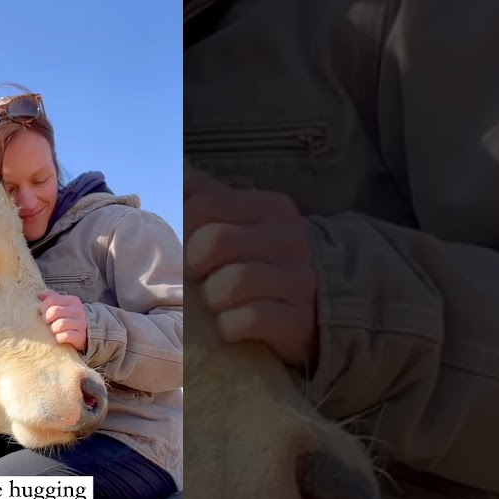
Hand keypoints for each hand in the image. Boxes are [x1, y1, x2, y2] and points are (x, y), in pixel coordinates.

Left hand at [38, 291, 87, 352]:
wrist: (89, 331)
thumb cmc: (71, 317)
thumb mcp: (64, 305)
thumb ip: (53, 298)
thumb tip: (40, 295)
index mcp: (72, 301)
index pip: (52, 300)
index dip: (43, 307)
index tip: (42, 312)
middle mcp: (78, 311)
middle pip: (54, 311)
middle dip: (47, 318)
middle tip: (48, 322)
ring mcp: (81, 324)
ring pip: (59, 324)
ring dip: (53, 329)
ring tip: (54, 330)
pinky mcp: (81, 336)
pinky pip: (65, 336)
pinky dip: (59, 338)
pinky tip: (59, 338)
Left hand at [184, 168, 318, 367]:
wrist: (318, 307)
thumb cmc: (262, 260)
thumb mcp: (241, 220)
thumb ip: (210, 196)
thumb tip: (179, 172)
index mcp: (271, 207)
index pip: (203, 206)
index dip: (184, 231)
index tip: (190, 248)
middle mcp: (290, 238)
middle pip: (214, 242)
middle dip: (196, 266)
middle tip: (203, 277)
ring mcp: (300, 280)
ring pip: (232, 284)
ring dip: (214, 299)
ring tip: (220, 302)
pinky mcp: (299, 319)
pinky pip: (249, 319)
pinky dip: (230, 326)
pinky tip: (233, 326)